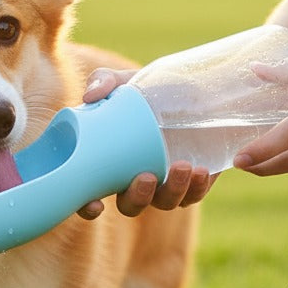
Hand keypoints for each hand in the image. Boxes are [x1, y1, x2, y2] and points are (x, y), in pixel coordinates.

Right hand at [77, 68, 214, 217]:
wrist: (186, 88)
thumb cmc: (144, 89)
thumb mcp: (123, 82)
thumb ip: (103, 81)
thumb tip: (89, 96)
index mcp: (108, 164)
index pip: (89, 194)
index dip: (86, 206)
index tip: (95, 204)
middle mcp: (134, 180)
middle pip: (130, 205)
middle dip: (138, 198)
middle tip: (148, 176)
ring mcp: (164, 183)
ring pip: (165, 202)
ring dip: (173, 191)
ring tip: (183, 166)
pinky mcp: (192, 181)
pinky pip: (194, 194)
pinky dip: (196, 188)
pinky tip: (200, 171)